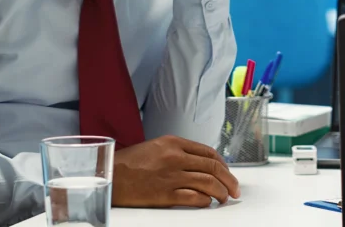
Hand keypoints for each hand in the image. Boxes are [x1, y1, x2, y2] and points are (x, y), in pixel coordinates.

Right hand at [111, 135, 240, 207]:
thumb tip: (202, 163)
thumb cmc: (129, 163)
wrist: (109, 175)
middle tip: (235, 189)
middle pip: (213, 167)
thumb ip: (179, 151)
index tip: (228, 172)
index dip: (223, 164)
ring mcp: (172, 176)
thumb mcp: (156, 147)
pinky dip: (205, 201)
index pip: (209, 152)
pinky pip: (194, 198)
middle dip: (229, 179)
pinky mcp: (166, 194)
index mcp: (174, 143)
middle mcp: (175, 157)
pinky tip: (207, 203)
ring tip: (224, 198)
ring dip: (221, 192)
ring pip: (208, 183)